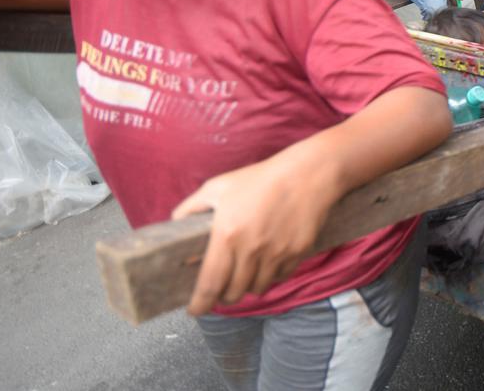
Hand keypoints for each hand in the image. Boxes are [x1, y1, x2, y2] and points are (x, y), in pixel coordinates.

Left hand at [172, 154, 340, 315]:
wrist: (308, 174)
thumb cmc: (261, 178)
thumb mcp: (218, 186)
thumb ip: (191, 207)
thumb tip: (175, 223)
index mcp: (227, 235)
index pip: (209, 284)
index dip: (200, 304)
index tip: (195, 310)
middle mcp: (251, 251)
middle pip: (233, 293)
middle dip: (223, 295)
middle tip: (221, 288)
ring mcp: (276, 254)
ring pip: (257, 289)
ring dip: (247, 286)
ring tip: (245, 274)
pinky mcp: (297, 254)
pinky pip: (280, 277)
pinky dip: (271, 276)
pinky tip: (268, 262)